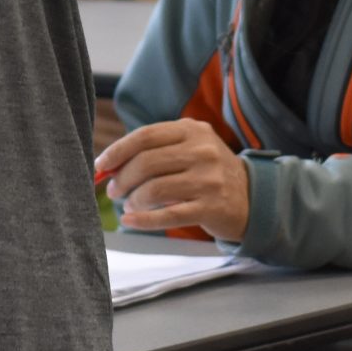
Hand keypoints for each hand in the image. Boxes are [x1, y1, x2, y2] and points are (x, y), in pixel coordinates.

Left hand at [95, 119, 249, 241]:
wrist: (250, 196)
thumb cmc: (207, 171)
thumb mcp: (189, 149)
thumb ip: (154, 151)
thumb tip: (109, 165)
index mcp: (192, 130)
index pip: (146, 136)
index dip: (118, 151)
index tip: (101, 164)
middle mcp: (202, 151)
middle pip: (146, 162)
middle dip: (122, 178)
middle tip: (113, 190)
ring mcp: (208, 179)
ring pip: (154, 189)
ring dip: (133, 200)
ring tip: (129, 206)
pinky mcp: (210, 207)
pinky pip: (168, 215)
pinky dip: (143, 220)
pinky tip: (130, 221)